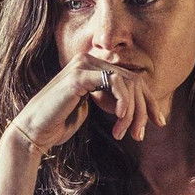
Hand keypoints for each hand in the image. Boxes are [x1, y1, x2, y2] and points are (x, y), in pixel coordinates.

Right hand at [7, 53, 165, 153]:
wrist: (35, 131)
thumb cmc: (60, 122)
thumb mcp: (91, 107)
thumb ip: (109, 97)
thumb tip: (136, 100)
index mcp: (91, 66)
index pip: (131, 78)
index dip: (148, 101)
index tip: (159, 121)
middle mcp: (87, 60)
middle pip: (133, 79)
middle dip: (144, 109)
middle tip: (142, 134)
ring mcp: (82, 65)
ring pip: (127, 82)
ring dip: (133, 112)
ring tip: (128, 133)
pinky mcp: (78, 76)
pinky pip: (113, 83)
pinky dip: (122, 102)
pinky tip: (120, 119)